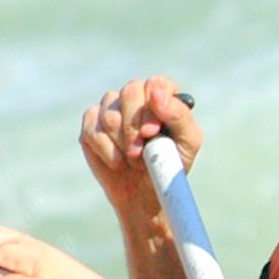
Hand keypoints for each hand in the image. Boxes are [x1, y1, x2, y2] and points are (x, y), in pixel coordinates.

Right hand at [77, 75, 201, 223]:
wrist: (146, 195)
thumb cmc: (170, 165)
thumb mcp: (187, 143)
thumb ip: (178, 115)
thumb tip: (156, 93)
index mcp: (163, 95)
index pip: (156, 83)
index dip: (152, 106)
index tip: (152, 132)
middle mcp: (136, 96)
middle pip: (130, 91)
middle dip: (134, 127)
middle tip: (141, 151)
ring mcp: (111, 108)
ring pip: (109, 113)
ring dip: (122, 144)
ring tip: (134, 160)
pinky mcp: (91, 124)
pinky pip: (92, 129)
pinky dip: (106, 151)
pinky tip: (117, 163)